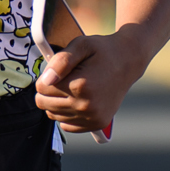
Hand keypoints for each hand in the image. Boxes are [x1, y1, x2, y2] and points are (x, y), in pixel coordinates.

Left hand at [34, 27, 154, 132]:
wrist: (127, 62)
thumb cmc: (101, 51)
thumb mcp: (81, 45)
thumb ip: (61, 61)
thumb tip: (46, 80)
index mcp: (80, 85)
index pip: (42, 88)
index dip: (45, 77)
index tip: (56, 70)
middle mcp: (87, 106)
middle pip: (45, 104)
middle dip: (47, 90)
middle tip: (61, 79)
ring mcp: (93, 117)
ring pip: (53, 115)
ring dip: (55, 102)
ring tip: (68, 88)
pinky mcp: (97, 124)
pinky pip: (67, 125)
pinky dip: (66, 114)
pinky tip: (75, 100)